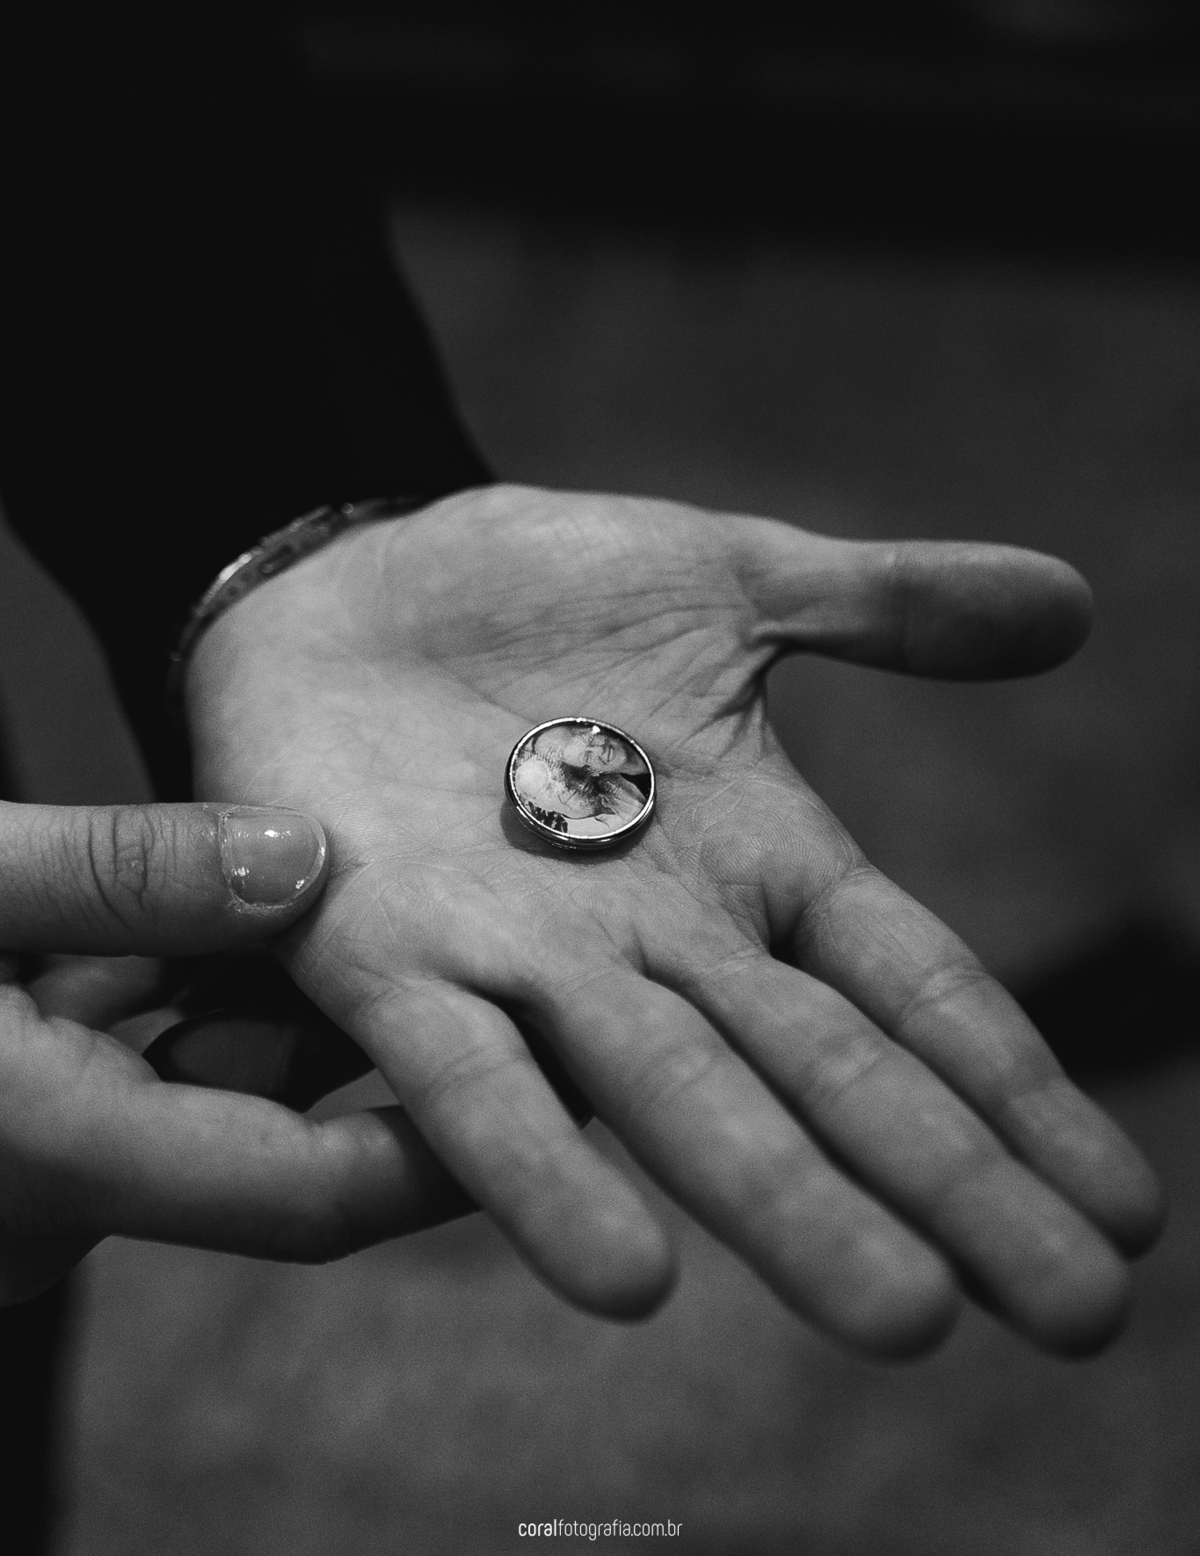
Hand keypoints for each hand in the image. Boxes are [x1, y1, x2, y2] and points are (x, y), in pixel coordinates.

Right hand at [0, 799, 466, 1303]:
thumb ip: (116, 873)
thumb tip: (306, 856)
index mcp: (45, 1156)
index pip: (308, 1193)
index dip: (449, 1150)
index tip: (558, 1078)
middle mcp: (43, 1205)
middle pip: (265, 1124)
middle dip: (349, 1015)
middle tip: (454, 907)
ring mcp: (21, 1182)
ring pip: (192, 1086)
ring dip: (253, 984)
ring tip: (333, 867)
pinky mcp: (1, 1139)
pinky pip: (121, 1076)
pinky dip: (162, 987)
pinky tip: (199, 890)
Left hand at [185, 484, 1162, 1356]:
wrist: (350, 576)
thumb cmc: (546, 595)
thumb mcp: (730, 581)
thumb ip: (886, 605)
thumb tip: (1073, 604)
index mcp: (758, 860)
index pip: (915, 988)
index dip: (1017, 1089)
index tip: (1129, 1209)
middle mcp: (665, 940)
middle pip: (826, 1074)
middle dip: (947, 1186)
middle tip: (1082, 1313)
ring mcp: (532, 960)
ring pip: (678, 1097)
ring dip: (783, 1204)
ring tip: (900, 1313)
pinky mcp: (386, 956)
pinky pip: (468, 1080)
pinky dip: (537, 1171)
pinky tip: (622, 1278)